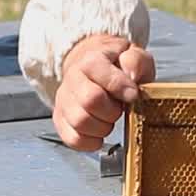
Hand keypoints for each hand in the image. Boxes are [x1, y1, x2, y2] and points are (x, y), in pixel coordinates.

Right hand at [53, 34, 155, 151]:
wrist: (90, 66)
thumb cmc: (115, 64)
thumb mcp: (132, 53)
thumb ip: (135, 60)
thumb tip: (131, 75)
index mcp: (91, 60)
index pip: (104, 77)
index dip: (123, 89)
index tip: (133, 95)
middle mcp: (72, 79)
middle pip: (91, 101)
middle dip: (113, 110)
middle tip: (120, 107)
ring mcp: (64, 100)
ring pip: (80, 123)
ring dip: (103, 127)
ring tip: (110, 118)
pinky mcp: (60, 119)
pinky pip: (73, 139)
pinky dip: (91, 141)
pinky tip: (100, 133)